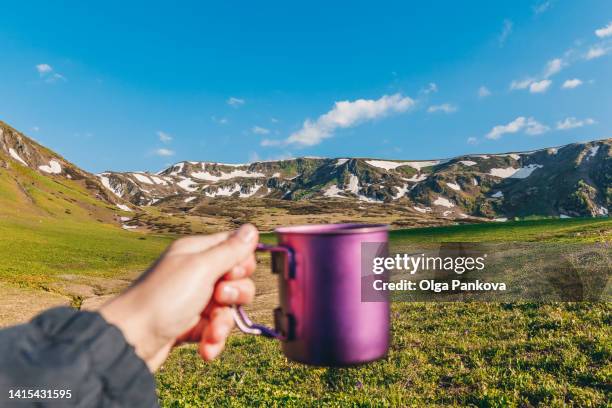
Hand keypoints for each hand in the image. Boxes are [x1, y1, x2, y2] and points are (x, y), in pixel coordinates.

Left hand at [100, 224, 257, 371]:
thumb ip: (230, 251)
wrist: (129, 342)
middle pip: (236, 279)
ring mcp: (193, 300)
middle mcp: (195, 273)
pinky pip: (214, 330)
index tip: (232, 272)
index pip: (234, 248)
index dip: (243, 262)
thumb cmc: (163, 299)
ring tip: (211, 331)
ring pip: (228, 308)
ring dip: (224, 323)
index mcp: (196, 252)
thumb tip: (252, 228)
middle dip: (236, 294)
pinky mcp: (190, 326)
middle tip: (218, 298)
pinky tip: (206, 348)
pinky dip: (213, 340)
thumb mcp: (201, 269)